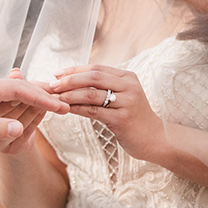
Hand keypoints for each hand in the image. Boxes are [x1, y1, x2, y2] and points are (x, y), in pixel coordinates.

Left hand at [0, 71, 69, 153]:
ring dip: (34, 98)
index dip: (40, 97)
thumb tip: (19, 128)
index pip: (17, 89)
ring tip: (56, 103)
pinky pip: (7, 101)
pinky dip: (23, 105)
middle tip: (65, 103)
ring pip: (15, 93)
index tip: (59, 106)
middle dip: (42, 95)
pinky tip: (35, 108)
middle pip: (19, 87)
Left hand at [50, 64, 167, 163]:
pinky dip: (77, 109)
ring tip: (55, 98)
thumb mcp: (121, 96)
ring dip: (69, 95)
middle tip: (52, 85)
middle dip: (69, 80)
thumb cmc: (132, 116)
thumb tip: (70, 78)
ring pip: (91, 94)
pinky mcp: (123, 119)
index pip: (96, 68)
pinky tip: (66, 110)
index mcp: (128, 77)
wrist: (155, 139)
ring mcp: (128, 102)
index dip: (74, 70)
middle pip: (93, 77)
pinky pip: (93, 111)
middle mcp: (129, 86)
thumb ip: (103, 86)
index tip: (56, 74)